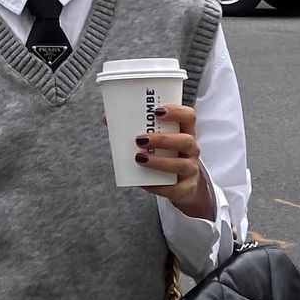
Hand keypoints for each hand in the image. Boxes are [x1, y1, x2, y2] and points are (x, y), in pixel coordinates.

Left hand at [133, 102, 214, 218]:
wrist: (184, 186)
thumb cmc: (166, 156)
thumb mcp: (157, 141)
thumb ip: (136, 128)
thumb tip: (107, 118)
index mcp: (185, 132)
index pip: (188, 117)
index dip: (176, 112)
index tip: (156, 111)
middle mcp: (191, 149)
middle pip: (186, 140)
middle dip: (162, 139)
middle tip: (139, 139)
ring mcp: (191, 169)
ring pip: (181, 164)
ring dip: (159, 161)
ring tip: (139, 158)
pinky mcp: (186, 189)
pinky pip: (174, 188)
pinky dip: (158, 186)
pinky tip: (145, 182)